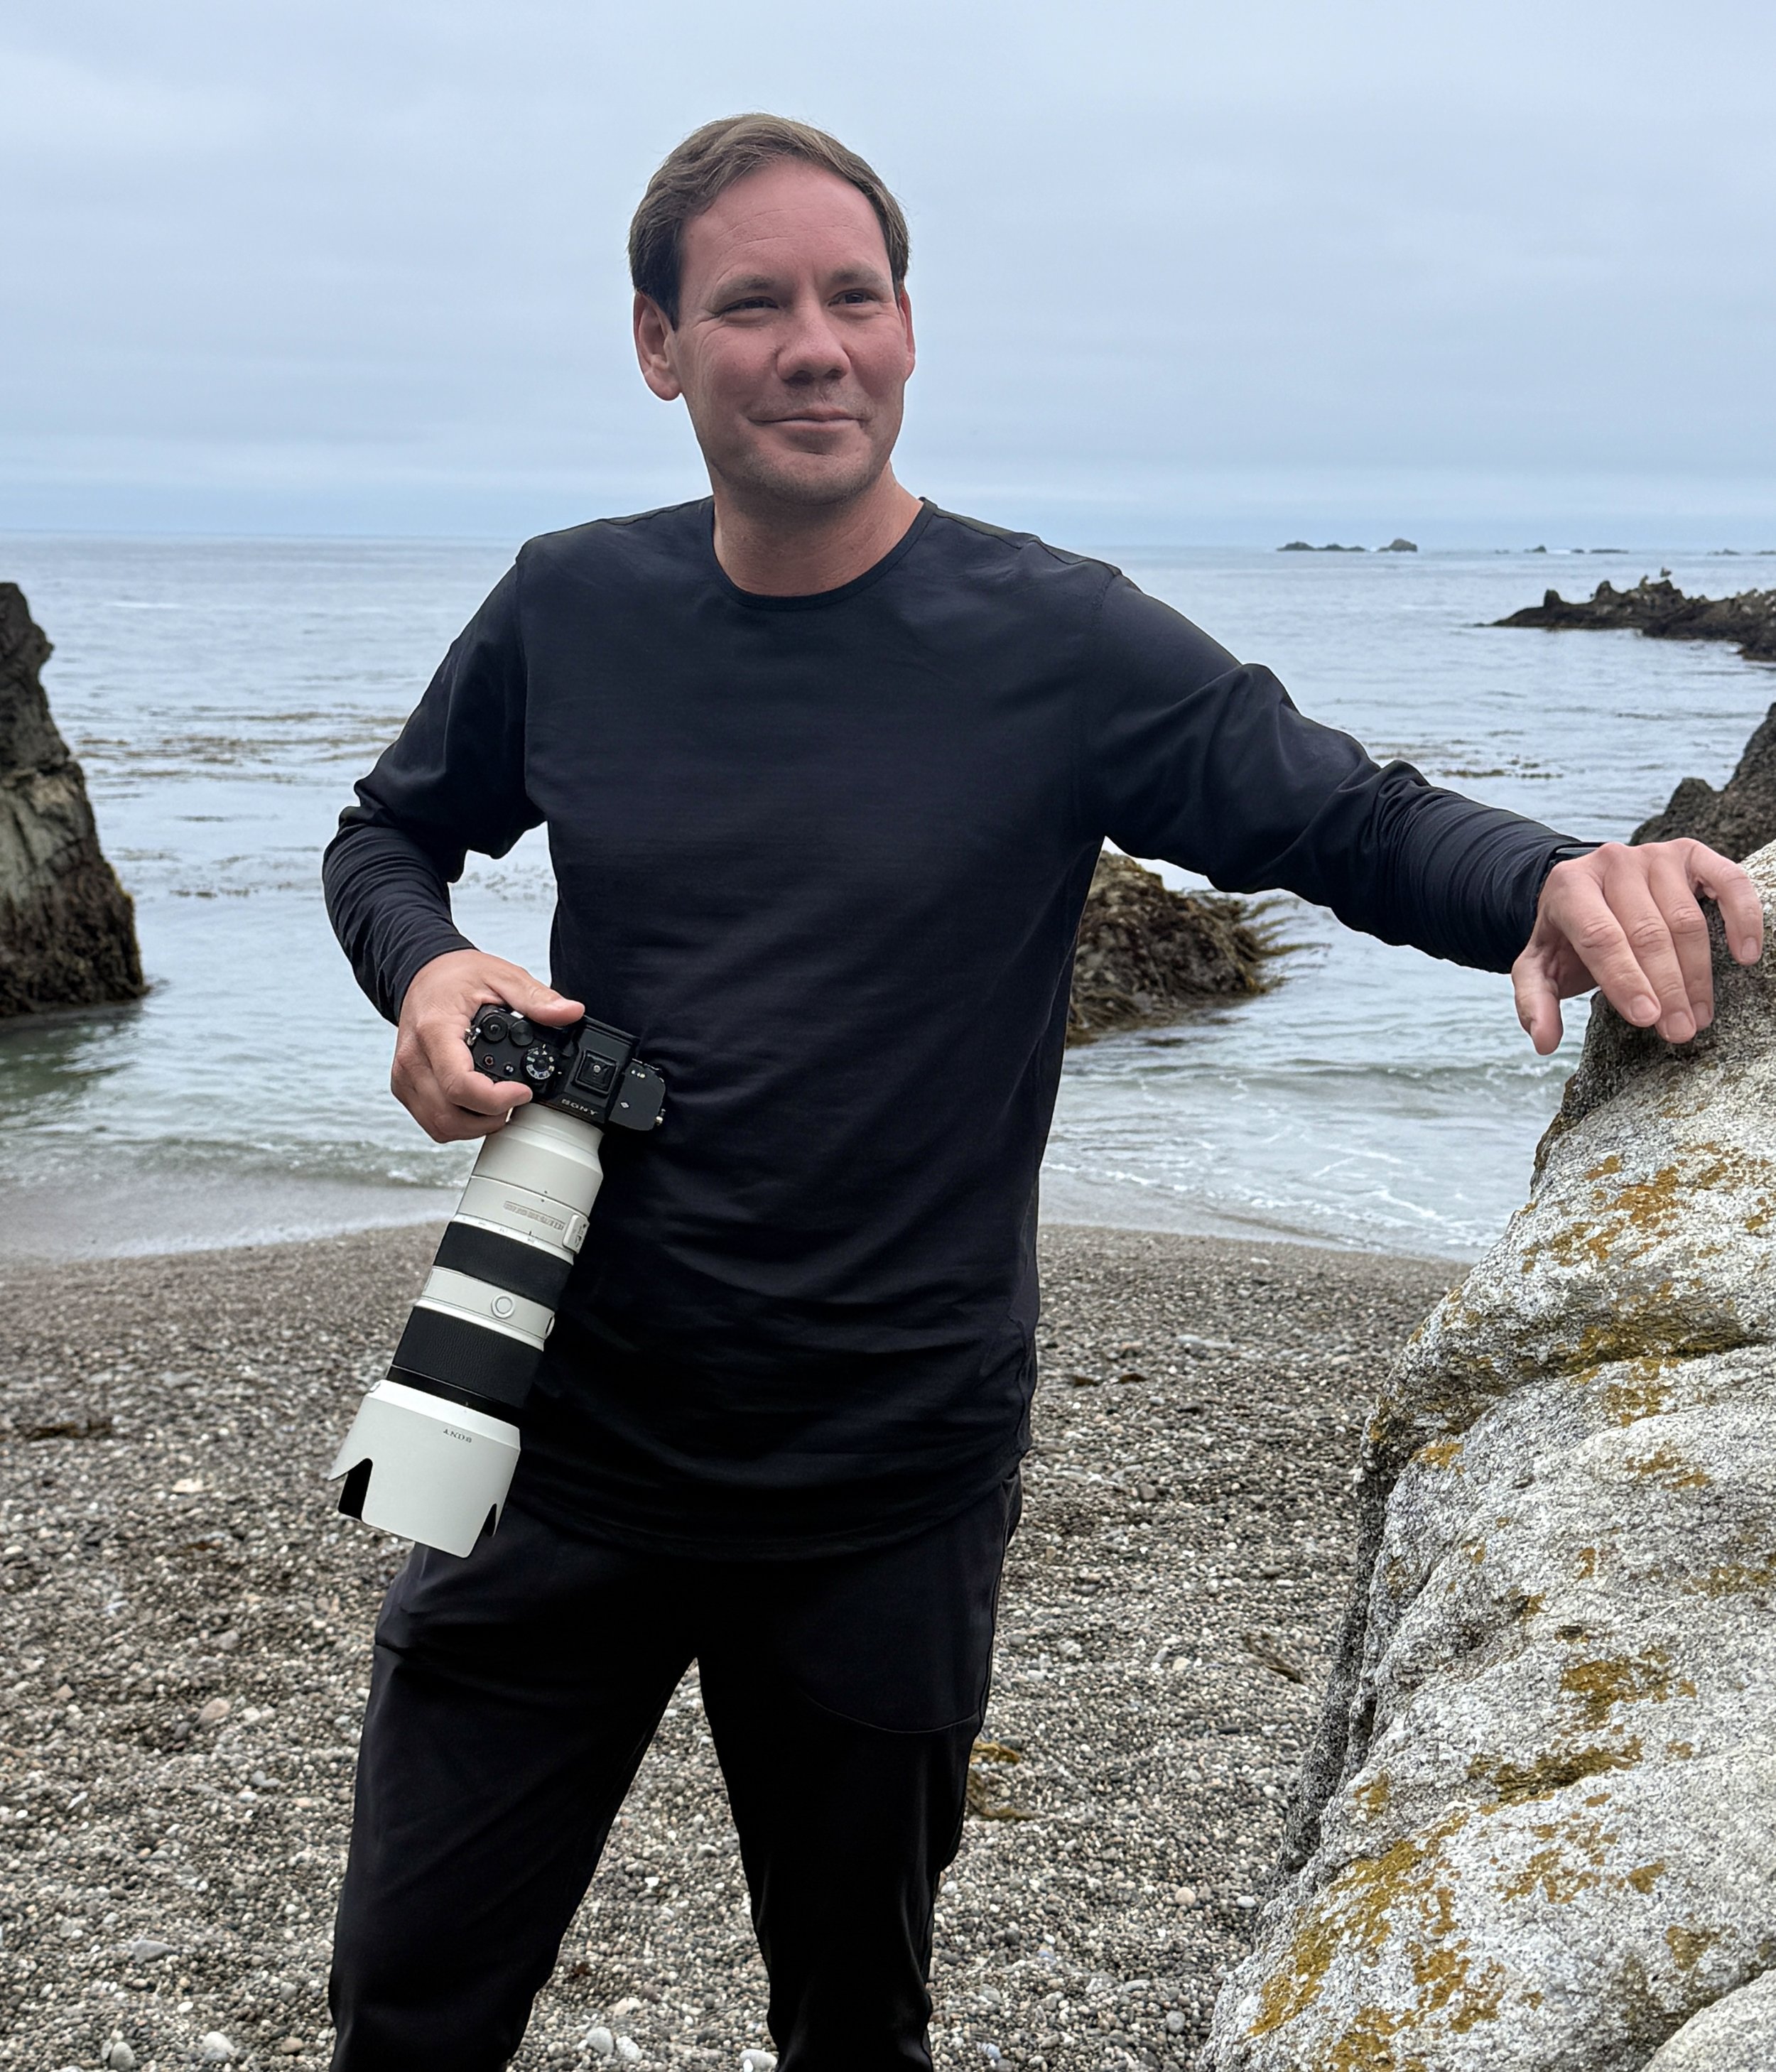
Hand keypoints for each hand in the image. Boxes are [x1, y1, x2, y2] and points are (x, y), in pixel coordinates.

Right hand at [392, 949, 584, 1142]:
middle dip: (490, 1117)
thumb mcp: (502, 976)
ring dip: (475, 1125)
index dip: (496, 1100)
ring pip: (440, 1126)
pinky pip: (432, 1121)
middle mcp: (413, 1059)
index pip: (459, 1085)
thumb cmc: (455, 976)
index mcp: (435, 1030)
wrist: (422, 974)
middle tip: (515, 1097)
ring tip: (499, 1102)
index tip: (523, 1092)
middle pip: (449, 1115)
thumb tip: (569, 1013)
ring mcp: (404, 1076)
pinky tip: (478, 1103)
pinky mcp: (404, 1086)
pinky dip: (459, 1122)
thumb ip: (536, 998)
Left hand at [1511, 839, 1763, 1055]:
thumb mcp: (1538, 967)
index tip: (1647, 1018)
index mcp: (1569, 887)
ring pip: (1685, 918)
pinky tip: (1745, 955)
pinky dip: (1741, 917)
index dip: (1625, 979)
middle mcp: (1611, 863)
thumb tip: (1544, 1042)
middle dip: (1666, 987)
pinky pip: (1727, 882)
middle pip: (1646, 932)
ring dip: (1697, 973)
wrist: (1588, 891)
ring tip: (1699, 1016)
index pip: (1600, 936)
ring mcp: (1654, 855)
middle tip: (1679, 1031)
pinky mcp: (1690, 855)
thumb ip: (1533, 1002)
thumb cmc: (1566, 938)